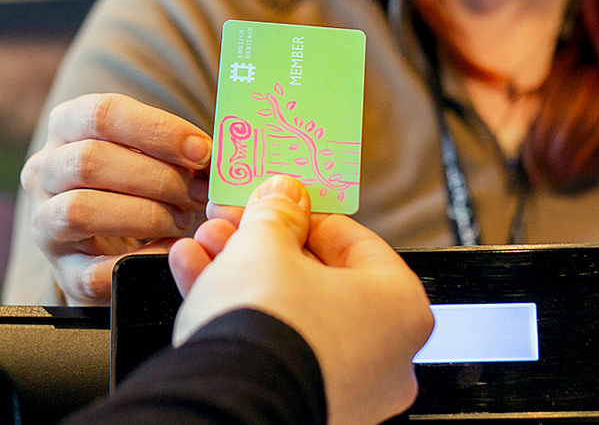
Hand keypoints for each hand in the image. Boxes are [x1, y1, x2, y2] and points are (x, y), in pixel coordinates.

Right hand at [20, 93, 211, 304]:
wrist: (106, 243)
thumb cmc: (135, 185)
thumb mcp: (147, 154)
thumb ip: (175, 148)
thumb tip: (225, 152)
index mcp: (65, 128)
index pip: (100, 114)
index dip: (156, 129)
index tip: (201, 150)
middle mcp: (43, 171)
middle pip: (90, 160)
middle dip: (157, 177)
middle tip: (199, 192)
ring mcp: (45, 222)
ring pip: (80, 210)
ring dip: (144, 214)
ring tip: (181, 220)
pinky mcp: (61, 270)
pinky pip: (93, 270)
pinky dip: (138, 260)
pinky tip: (168, 250)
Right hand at [169, 175, 432, 424]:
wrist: (233, 399)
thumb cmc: (270, 325)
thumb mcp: (266, 245)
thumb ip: (277, 213)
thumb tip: (284, 195)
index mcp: (401, 307)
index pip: (355, 243)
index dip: (306, 213)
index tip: (277, 201)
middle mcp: (386, 354)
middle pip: (317, 279)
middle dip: (263, 245)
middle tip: (232, 223)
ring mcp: (346, 386)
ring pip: (290, 313)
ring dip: (242, 273)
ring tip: (203, 247)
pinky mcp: (304, 403)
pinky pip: (274, 347)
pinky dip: (239, 314)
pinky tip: (198, 278)